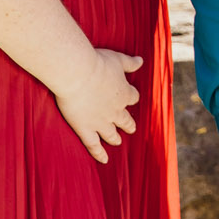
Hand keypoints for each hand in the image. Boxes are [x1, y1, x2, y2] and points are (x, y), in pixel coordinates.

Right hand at [53, 47, 142, 162]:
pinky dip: (99, 153)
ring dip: (115, 138)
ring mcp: (101, 122)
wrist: (77, 74)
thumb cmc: (97, 62)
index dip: (131, 97)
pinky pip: (94, 145)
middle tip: (130, 128)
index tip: (130, 98)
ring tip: (117, 141)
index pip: (132, 97)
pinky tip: (104, 160)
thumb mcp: (118, 59)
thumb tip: (141, 60)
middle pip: (125, 119)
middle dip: (128, 123)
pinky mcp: (85, 129)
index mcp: (124, 93)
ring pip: (111, 133)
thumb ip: (130, 63)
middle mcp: (115, 110)